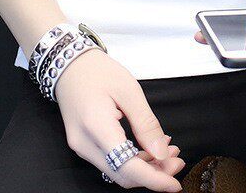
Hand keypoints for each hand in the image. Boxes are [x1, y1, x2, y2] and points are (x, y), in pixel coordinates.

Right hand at [52, 48, 184, 190]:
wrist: (69, 64)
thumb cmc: (98, 71)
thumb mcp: (129, 90)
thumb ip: (146, 124)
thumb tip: (161, 153)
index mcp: (96, 127)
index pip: (128, 167)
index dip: (154, 180)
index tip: (175, 183)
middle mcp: (85, 144)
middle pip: (123, 174)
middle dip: (153, 174)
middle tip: (176, 160)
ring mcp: (82, 147)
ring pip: (117, 170)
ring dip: (144, 167)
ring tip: (167, 151)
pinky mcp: (84, 145)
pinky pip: (110, 161)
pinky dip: (131, 159)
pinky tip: (148, 147)